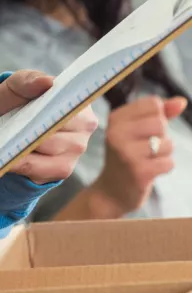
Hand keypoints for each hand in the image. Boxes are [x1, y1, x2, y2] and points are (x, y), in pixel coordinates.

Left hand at [0, 70, 97, 184]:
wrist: (3, 119)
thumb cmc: (16, 98)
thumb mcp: (17, 84)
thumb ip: (30, 80)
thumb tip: (47, 82)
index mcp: (79, 102)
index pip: (68, 110)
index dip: (50, 114)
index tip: (34, 116)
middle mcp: (84, 128)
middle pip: (59, 134)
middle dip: (33, 134)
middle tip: (12, 134)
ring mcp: (76, 151)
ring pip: (50, 154)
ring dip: (26, 150)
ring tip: (7, 146)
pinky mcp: (62, 169)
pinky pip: (42, 171)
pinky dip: (22, 165)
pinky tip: (8, 161)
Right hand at [90, 95, 183, 215]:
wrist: (111, 191)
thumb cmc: (128, 156)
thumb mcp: (137, 131)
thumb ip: (160, 113)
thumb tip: (181, 101)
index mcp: (115, 118)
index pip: (153, 104)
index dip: (158, 118)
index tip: (144, 131)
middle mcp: (116, 133)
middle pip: (160, 123)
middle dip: (161, 137)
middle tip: (145, 148)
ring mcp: (126, 152)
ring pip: (167, 143)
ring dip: (164, 154)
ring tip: (147, 160)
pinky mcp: (138, 171)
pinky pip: (169, 162)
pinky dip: (164, 167)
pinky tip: (150, 171)